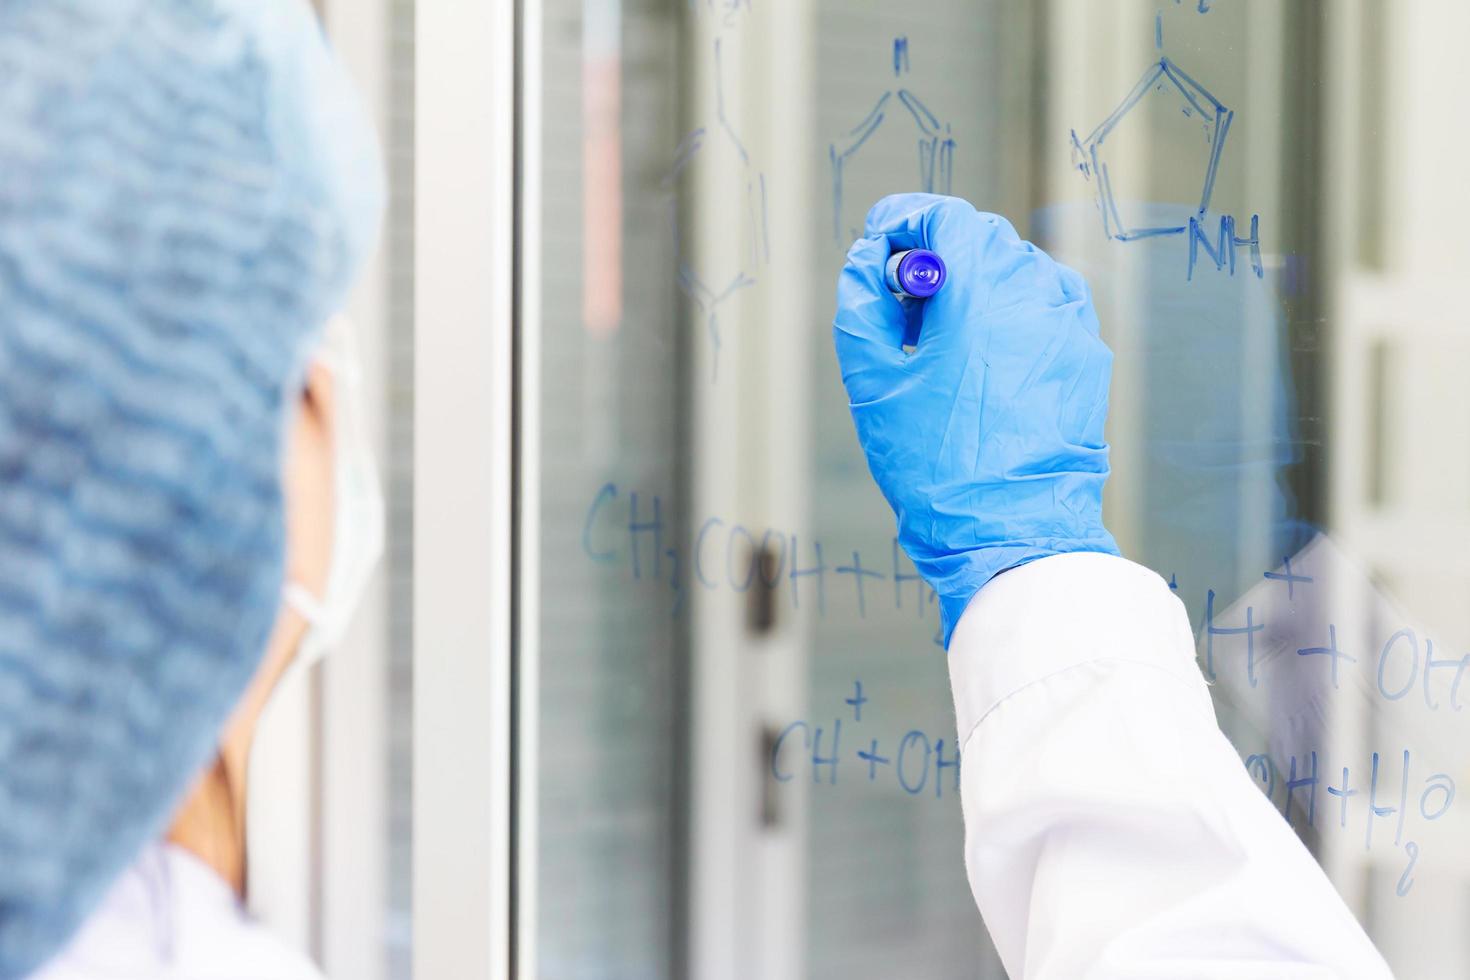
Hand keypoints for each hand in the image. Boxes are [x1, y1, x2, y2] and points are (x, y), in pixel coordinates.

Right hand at [833, 194, 1118, 646]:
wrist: (1008, 533)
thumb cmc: (933, 464)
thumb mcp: (873, 383)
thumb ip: (861, 303)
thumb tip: (868, 256)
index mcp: (980, 295)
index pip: (947, 217)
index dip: (905, 217)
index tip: (879, 238)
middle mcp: (1035, 297)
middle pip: (983, 236)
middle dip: (937, 252)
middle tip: (900, 302)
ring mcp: (1070, 326)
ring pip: (1018, 269)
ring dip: (976, 281)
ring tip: (942, 339)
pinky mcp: (1087, 356)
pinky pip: (1046, 306)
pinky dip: (1012, 310)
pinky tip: (984, 357)